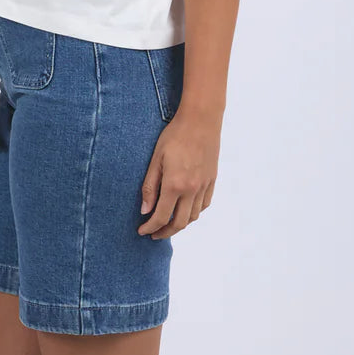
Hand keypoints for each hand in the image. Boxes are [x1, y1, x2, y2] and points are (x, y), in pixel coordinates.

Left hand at [137, 108, 219, 237]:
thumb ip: (150, 187)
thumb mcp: (156, 159)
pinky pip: (204, 205)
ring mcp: (204, 186)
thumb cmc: (174, 136)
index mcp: (175, 185)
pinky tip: (185, 210)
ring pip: (193, 216)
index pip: (161, 217)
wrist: (201, 120)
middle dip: (165, 232)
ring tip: (168, 222)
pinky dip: (194, 212)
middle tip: (154, 234)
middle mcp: (191, 190)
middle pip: (179, 223)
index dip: (150, 228)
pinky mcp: (212, 180)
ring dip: (180, 224)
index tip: (142, 231)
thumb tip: (145, 211)